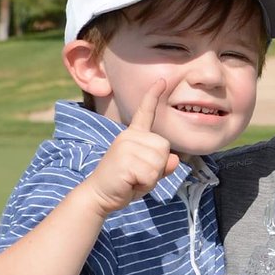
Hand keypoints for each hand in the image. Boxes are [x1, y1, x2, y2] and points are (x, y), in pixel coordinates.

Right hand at [85, 80, 179, 213]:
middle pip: (164, 147)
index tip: (161, 80)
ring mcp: (125, 147)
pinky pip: (151, 175)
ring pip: (159, 162)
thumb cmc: (125, 183)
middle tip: (138, 175)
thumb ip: (162, 165)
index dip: (153, 96)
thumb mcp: (148, 173)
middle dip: (158, 167)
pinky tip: (130, 184)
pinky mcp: (125, 161)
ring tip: (133, 179)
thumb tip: (174, 159)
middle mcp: (129, 136)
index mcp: (134, 135)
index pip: (145, 113)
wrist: (100, 195)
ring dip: (151, 178)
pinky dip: (145, 185)